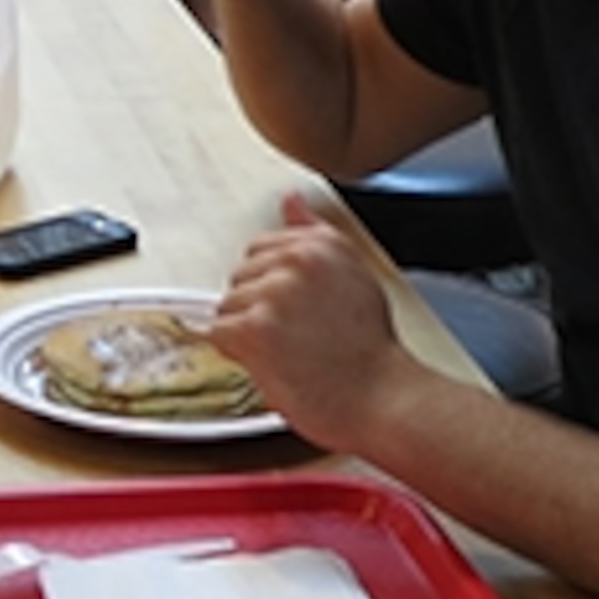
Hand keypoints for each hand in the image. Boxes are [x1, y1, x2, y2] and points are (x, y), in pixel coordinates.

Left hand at [208, 195, 413, 451]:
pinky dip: (236, 353)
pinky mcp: (255, 328)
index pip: (261, 248)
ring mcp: (274, 293)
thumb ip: (315, 234)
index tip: (295, 310)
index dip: (273, 286)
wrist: (381, 399)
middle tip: (298, 336)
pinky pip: (217, 332)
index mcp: (320, 243)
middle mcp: (297, 260)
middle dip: (258, 308)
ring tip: (289, 352)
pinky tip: (271, 362)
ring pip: (227, 306)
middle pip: (240, 276)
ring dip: (247, 334)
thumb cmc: (369, 350)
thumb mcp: (351, 274)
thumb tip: (291, 199)